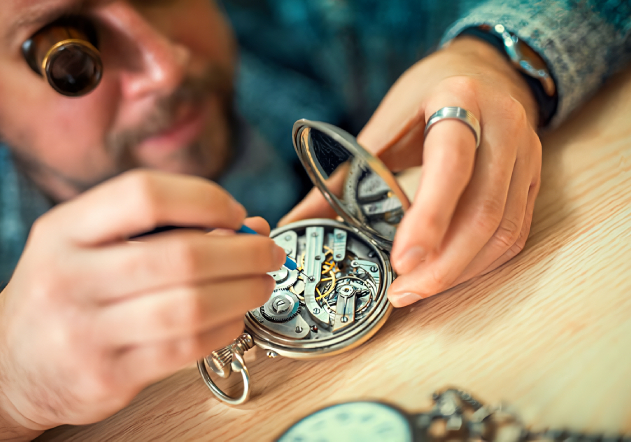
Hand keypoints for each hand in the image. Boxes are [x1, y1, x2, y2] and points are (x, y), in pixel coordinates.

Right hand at [0, 170, 284, 438]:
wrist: (10, 365)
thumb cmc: (65, 293)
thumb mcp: (89, 245)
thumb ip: (163, 229)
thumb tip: (250, 227)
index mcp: (66, 230)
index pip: (145, 195)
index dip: (205, 198)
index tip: (235, 212)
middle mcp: (70, 277)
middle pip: (180, 255)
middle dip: (243, 251)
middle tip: (269, 253)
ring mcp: (86, 331)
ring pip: (190, 306)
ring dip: (243, 292)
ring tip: (261, 284)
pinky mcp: (108, 375)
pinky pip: (185, 347)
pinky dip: (225, 327)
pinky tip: (234, 316)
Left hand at [281, 36, 541, 306]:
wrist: (483, 73)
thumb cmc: (425, 97)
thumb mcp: (384, 123)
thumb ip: (344, 173)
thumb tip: (296, 222)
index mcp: (460, 99)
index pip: (451, 164)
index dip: (429, 218)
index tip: (401, 263)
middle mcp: (504, 126)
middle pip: (483, 209)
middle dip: (442, 265)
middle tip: (403, 293)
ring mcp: (526, 155)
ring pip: (503, 230)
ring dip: (460, 271)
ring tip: (419, 290)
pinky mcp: (532, 180)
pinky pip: (514, 233)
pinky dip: (480, 263)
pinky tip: (448, 274)